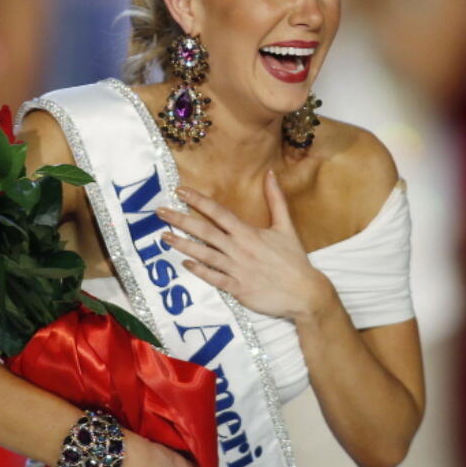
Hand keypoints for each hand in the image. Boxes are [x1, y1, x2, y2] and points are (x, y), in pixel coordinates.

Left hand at [157, 170, 334, 321]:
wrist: (305, 292)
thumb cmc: (294, 260)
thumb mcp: (286, 226)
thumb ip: (276, 199)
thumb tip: (270, 174)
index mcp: (248, 233)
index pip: (218, 212)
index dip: (198, 201)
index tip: (180, 191)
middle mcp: (239, 249)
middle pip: (204, 231)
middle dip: (180, 220)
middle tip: (160, 212)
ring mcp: (236, 269)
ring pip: (204, 255)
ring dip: (183, 245)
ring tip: (164, 237)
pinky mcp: (237, 288)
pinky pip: (213, 278)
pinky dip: (198, 271)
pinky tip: (184, 263)